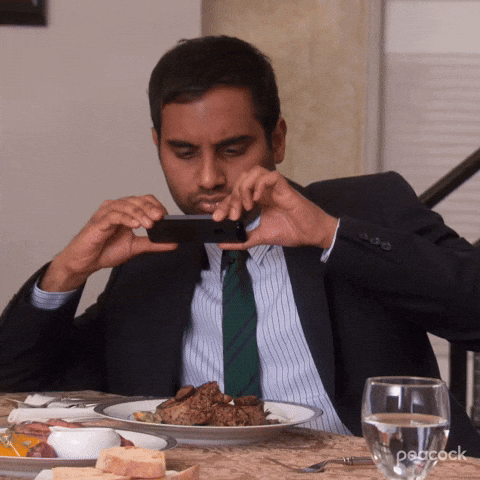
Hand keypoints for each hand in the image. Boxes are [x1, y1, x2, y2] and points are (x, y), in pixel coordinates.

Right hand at [40, 195, 177, 291]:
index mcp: (126, 211)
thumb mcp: (136, 247)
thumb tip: (174, 244)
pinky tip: (135, 225)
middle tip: (161, 218)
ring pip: (126, 206)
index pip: (144, 200)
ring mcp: (106, 213)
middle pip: (137, 200)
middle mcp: (116, 208)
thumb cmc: (106, 250)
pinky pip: (114, 215)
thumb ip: (154, 244)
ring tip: (149, 224)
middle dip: (150, 209)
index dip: (156, 206)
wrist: (86, 262)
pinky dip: (126, 219)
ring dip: (140, 214)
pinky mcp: (98, 221)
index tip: (166, 217)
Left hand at [212, 167, 338, 249]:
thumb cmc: (291, 231)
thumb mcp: (260, 237)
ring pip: (253, 172)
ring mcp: (274, 187)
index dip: (224, 204)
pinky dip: (260, 185)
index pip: (236, 194)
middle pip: (241, 180)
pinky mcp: (285, 187)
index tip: (217, 218)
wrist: (311, 234)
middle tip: (233, 216)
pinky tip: (257, 200)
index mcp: (258, 199)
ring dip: (245, 188)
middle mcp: (264, 190)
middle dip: (232, 197)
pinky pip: (270, 175)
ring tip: (247, 207)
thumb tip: (221, 243)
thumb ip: (242, 240)